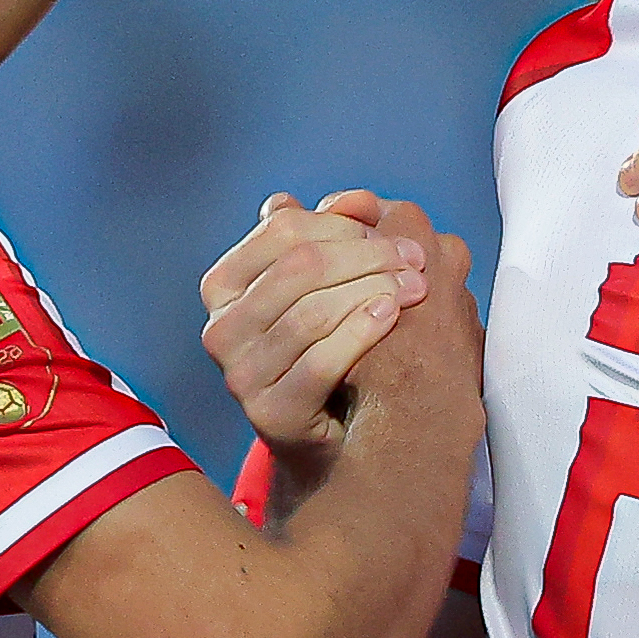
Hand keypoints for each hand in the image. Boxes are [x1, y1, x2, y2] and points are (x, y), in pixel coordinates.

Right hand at [201, 191, 430, 446]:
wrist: (335, 436)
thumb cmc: (329, 346)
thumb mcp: (320, 287)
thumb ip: (324, 240)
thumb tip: (341, 200)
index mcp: (223, 286)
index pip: (284, 232)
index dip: (343, 224)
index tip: (394, 230)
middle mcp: (221, 329)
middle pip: (300, 267)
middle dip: (366, 255)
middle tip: (417, 260)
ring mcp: (240, 375)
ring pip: (311, 313)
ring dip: (372, 290)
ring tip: (415, 288)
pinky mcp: (269, 414)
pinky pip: (319, 361)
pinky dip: (360, 332)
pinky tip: (390, 316)